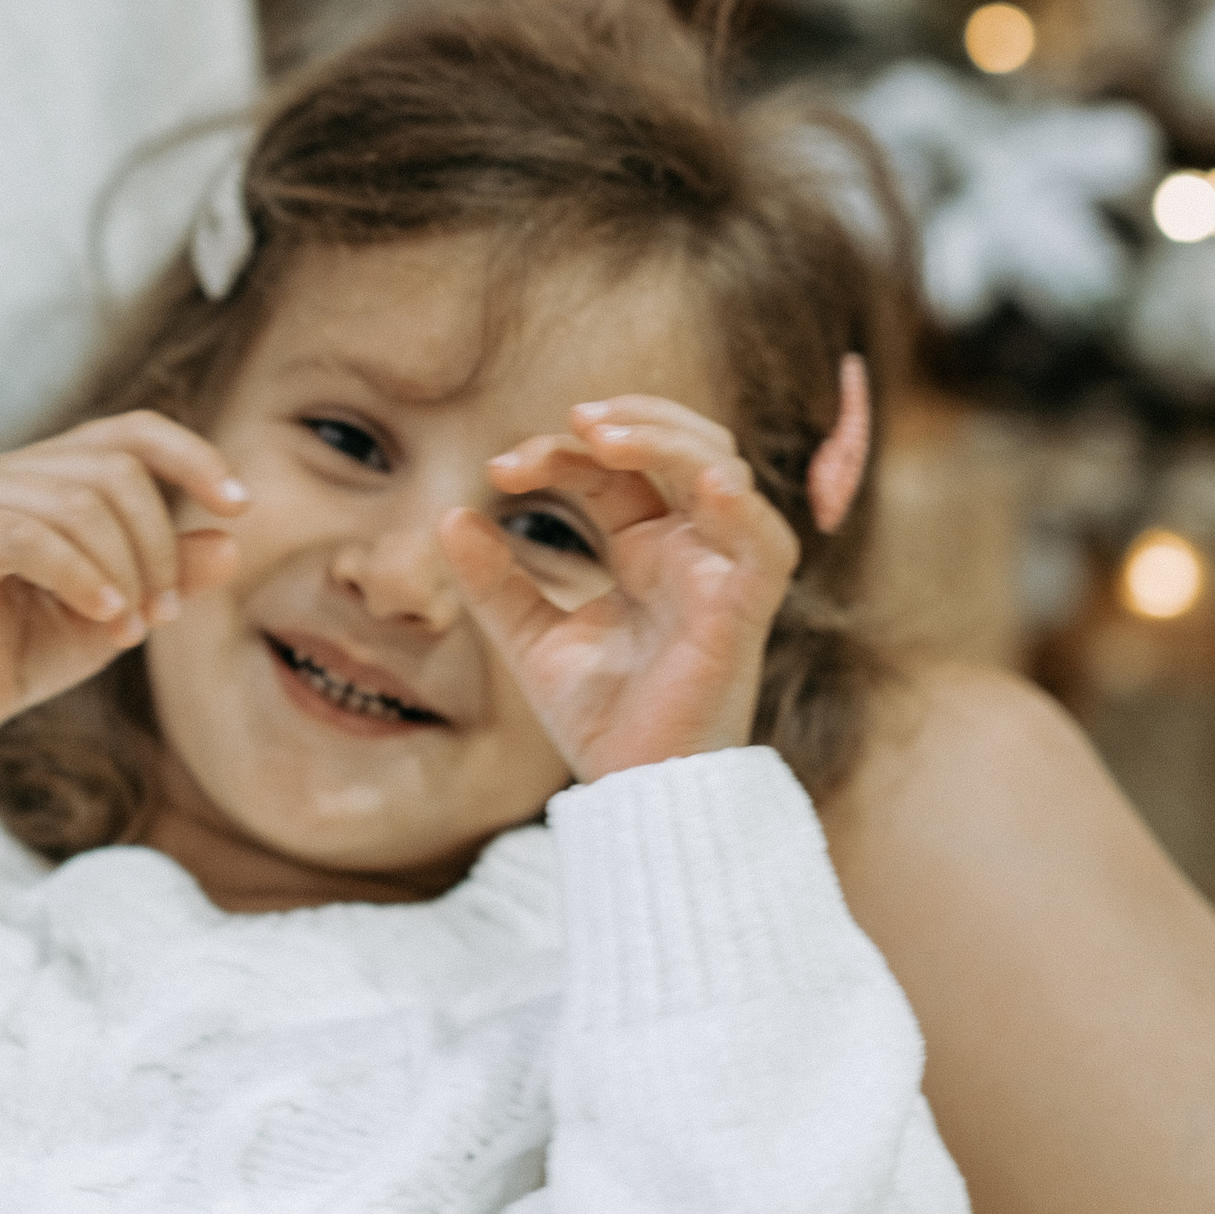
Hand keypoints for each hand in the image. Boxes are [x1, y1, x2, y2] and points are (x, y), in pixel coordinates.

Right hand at [0, 413, 247, 792]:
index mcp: (56, 472)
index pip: (135, 432)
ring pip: (81, 504)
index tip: (240, 505)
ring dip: (124, 572)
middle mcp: (15, 471)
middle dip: (158, 546)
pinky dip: (82, 578)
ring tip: (131, 629)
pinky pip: (32, 539)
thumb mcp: (117, 610)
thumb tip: (230, 544)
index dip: (194, 456)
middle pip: (118, 471)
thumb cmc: (25, 647)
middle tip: (165, 616)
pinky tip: (105, 617)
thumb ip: (168, 574)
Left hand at [439, 396, 797, 784]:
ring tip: (602, 434)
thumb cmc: (602, 720)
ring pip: (723, 472)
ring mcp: (722, 576)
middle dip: (630, 419)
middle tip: (569, 422)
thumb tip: (448, 516)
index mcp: (647, 548)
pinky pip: (766, 545)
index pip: (616, 467)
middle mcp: (691, 550)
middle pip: (683, 446)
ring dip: (670, 440)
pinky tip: (703, 482)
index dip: (561, 450)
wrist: (634, 793)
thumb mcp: (531, 639)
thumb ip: (494, 580)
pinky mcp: (743, 613)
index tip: (498, 469)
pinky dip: (741, 507)